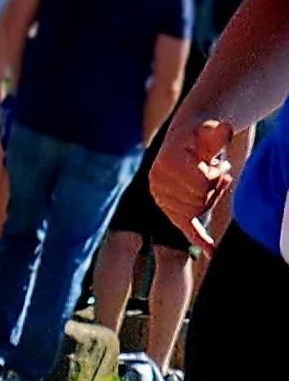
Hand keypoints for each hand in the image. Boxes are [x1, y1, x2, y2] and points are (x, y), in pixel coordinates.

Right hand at [151, 111, 237, 246]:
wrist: (188, 141)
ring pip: (197, 212)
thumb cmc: (202, 134)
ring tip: (218, 180)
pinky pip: (185, 227)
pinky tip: (212, 250)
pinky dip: (200, 239)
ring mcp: (162, 198)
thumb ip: (217, 132)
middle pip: (198, 200)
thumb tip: (224, 131)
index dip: (216, 175)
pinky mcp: (170, 209)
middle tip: (222, 169)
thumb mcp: (210, 129)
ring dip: (213, 198)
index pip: (200, 184)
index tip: (220, 163)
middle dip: (216, 187)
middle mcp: (157, 183)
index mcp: (166, 163)